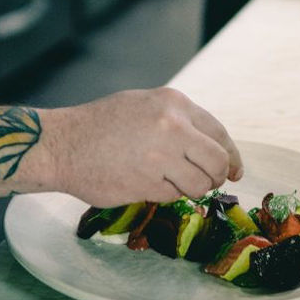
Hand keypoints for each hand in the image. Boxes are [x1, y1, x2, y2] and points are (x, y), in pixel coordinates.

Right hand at [52, 86, 242, 206]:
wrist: (63, 144)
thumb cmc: (102, 124)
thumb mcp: (145, 105)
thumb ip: (178, 121)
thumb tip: (211, 146)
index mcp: (174, 103)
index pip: (219, 133)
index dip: (232, 156)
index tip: (235, 170)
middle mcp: (173, 126)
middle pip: (218, 162)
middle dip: (216, 177)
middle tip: (205, 182)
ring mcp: (161, 156)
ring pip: (199, 184)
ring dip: (189, 189)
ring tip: (165, 180)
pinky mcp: (147, 182)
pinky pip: (172, 196)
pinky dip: (164, 194)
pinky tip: (143, 181)